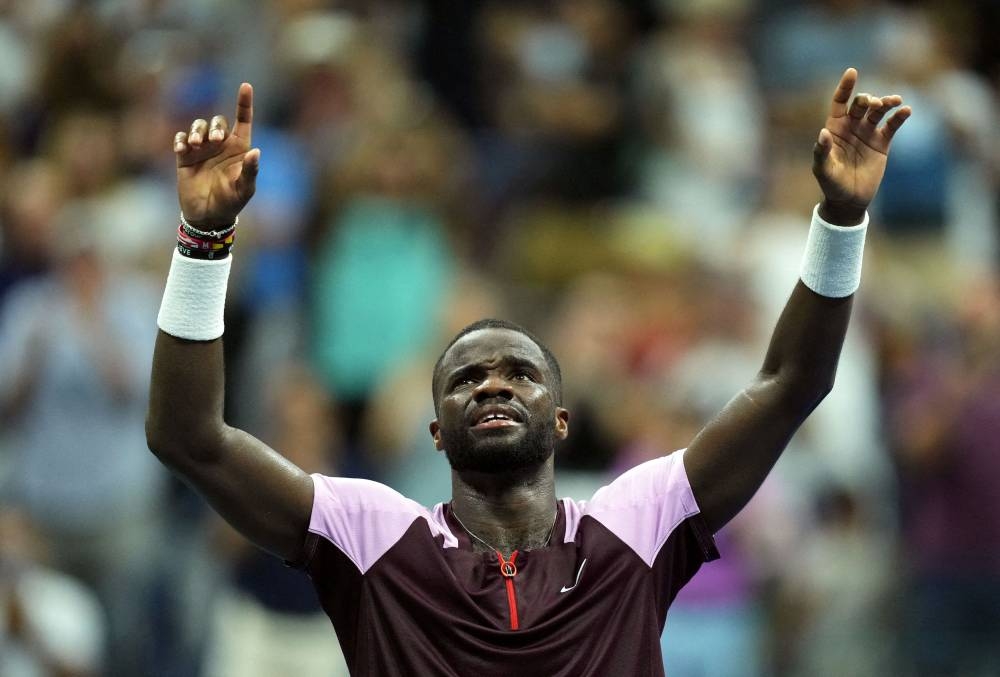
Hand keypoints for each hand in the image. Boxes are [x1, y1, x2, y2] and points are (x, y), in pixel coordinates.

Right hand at [174, 83, 259, 227]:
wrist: (207, 216)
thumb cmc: (231, 203)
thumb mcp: (244, 189)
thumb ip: (250, 171)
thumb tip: (256, 152)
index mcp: (239, 149)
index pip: (243, 121)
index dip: (244, 103)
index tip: (246, 86)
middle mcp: (221, 145)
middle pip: (217, 122)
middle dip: (214, 126)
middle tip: (213, 140)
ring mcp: (203, 150)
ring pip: (198, 126)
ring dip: (196, 131)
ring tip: (195, 145)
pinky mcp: (185, 157)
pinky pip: (181, 139)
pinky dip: (180, 139)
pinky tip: (182, 148)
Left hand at [812, 68, 910, 224]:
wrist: (849, 199)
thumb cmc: (831, 183)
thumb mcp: (823, 169)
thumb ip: (822, 152)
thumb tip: (823, 133)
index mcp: (835, 128)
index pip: (839, 102)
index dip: (845, 87)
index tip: (852, 72)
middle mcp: (852, 126)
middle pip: (860, 105)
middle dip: (866, 100)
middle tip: (872, 103)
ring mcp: (868, 133)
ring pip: (879, 111)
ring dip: (886, 103)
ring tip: (894, 101)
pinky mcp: (882, 143)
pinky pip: (892, 125)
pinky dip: (899, 117)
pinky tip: (906, 111)